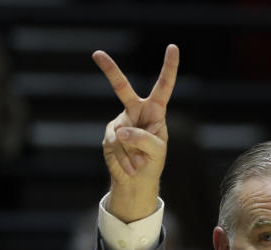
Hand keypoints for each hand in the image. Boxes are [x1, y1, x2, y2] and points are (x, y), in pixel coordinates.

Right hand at [92, 44, 178, 221]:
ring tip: (139, 163)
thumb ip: (144, 139)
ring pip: (122, 132)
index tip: (173, 47)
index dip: (169, 68)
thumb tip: (122, 131)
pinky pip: (115, 144)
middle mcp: (136, 111)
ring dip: (132, 153)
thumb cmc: (153, 161)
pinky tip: (130, 167)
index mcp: (155, 111)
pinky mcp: (109, 135)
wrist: (136, 180)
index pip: (163, 86)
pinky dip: (124, 159)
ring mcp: (120, 122)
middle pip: (122, 88)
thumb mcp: (157, 151)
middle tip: (97, 54)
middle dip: (110, 71)